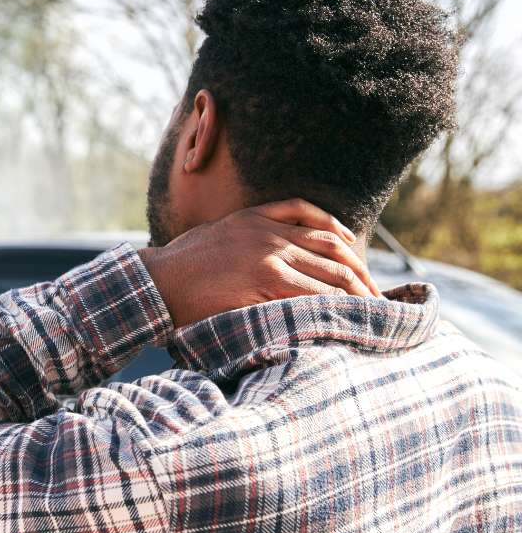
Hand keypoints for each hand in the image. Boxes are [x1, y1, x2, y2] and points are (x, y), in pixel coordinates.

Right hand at [136, 198, 381, 328]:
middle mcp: (269, 232)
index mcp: (258, 217)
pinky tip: (345, 315)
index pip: (318, 223)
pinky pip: (311, 292)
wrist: (156, 282)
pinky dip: (332, 304)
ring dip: (356, 294)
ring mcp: (269, 255)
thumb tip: (272, 257)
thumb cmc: (179, 267)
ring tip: (371, 311)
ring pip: (329, 272)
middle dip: (360, 274)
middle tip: (376, 296)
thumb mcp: (216, 236)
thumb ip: (248, 237)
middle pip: (333, 248)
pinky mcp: (264, 281)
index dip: (346, 244)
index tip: (358, 266)